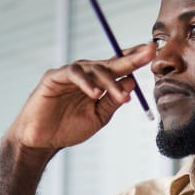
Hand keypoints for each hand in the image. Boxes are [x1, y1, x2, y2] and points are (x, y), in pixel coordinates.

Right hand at [6, 43, 155, 153]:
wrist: (41, 142)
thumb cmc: (68, 129)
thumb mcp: (98, 117)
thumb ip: (113, 101)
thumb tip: (132, 83)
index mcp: (97, 83)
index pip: (118, 67)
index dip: (134, 59)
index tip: (153, 52)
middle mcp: (85, 74)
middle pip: (110, 62)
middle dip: (131, 58)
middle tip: (148, 54)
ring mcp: (69, 74)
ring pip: (94, 68)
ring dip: (110, 82)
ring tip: (121, 98)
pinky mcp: (53, 77)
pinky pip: (73, 74)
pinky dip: (86, 83)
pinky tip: (95, 94)